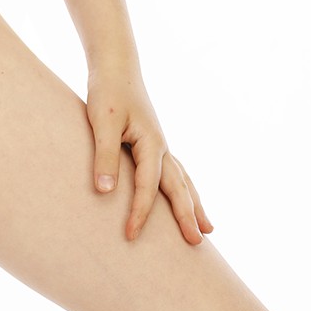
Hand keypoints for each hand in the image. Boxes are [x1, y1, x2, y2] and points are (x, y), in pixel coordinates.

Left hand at [85, 63, 213, 245]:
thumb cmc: (108, 92)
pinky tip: (185, 196)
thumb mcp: (103, 122)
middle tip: (198, 244)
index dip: (140, 212)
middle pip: (179, 187)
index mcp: (151, 143)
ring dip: (194, 204)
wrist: (115, 66)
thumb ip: (105, 156)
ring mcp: (160, 144)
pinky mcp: (152, 143)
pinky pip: (174, 172)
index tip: (130, 235)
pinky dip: (184, 188)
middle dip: (188, 216)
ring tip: (208, 229)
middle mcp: (161, 146)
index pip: (149, 186)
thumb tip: (104, 192)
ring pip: (183, 180)